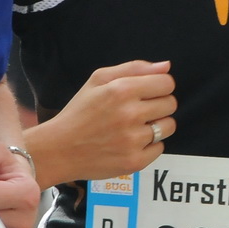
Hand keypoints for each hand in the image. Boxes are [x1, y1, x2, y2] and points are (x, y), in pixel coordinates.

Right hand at [27, 60, 175, 184]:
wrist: (57, 150)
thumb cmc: (79, 112)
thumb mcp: (98, 80)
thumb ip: (134, 68)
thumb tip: (167, 66)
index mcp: (121, 90)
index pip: (167, 83)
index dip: (159, 87)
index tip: (148, 93)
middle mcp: (130, 114)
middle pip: (171, 104)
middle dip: (158, 105)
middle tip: (138, 112)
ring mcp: (133, 140)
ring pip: (168, 126)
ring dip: (157, 126)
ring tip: (134, 128)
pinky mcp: (134, 161)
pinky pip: (160, 148)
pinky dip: (149, 146)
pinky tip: (130, 143)